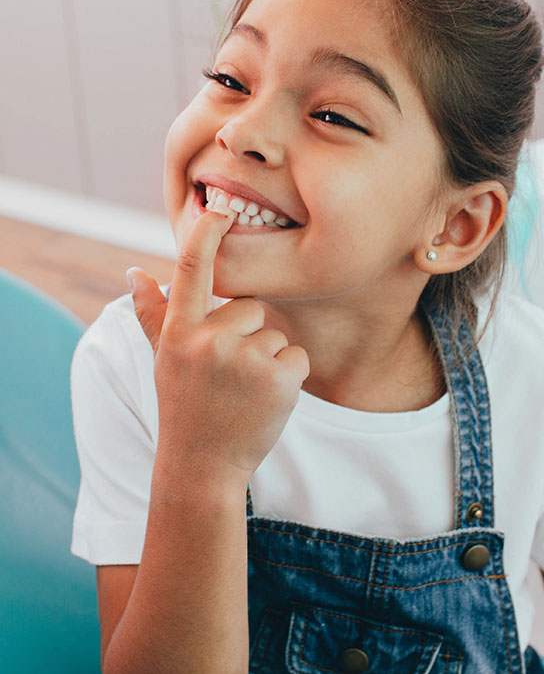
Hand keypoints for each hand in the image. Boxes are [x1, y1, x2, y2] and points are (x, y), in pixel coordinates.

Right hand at [127, 207, 309, 482]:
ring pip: (275, 334)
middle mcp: (208, 340)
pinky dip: (289, 377)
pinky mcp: (278, 378)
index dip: (206, 232)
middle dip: (247, 335)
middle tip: (229, 375)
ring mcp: (244, 359)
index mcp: (179, 331)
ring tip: (243, 392)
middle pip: (251, 307)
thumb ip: (152, 314)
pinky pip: (297, 356)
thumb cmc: (183, 406)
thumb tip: (134, 272)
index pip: (191, 268)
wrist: (202, 467)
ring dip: (267, 360)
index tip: (219, 206)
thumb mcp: (163, 359)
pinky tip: (265, 401)